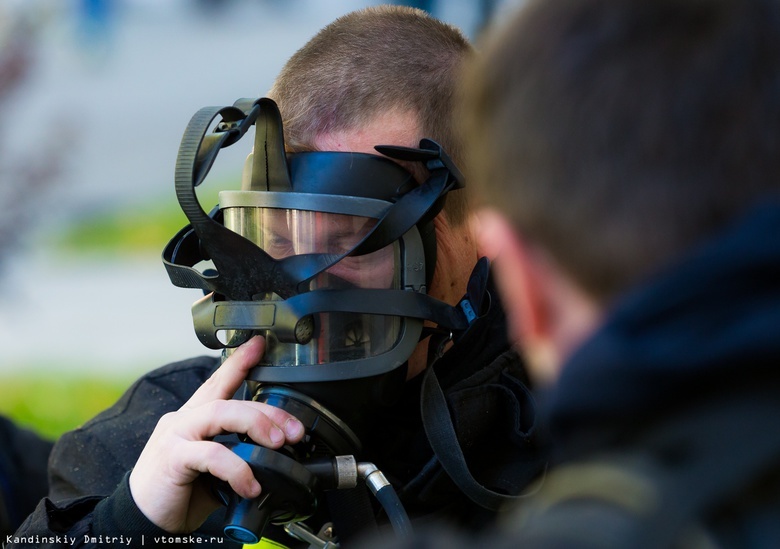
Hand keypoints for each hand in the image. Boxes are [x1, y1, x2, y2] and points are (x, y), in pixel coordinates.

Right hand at [128, 336, 304, 532]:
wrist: (143, 523)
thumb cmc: (178, 494)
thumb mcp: (212, 469)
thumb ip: (236, 453)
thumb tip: (273, 454)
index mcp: (193, 418)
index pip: (217, 382)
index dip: (238, 361)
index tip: (260, 344)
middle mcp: (183, 420)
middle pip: (228, 399)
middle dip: (267, 411)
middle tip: (293, 431)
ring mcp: (175, 436)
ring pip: (220, 413)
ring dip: (256, 426)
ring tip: (278, 445)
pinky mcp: (172, 458)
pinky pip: (212, 454)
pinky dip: (238, 469)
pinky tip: (251, 486)